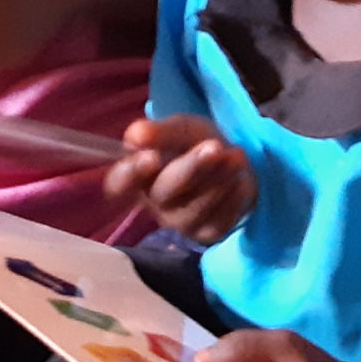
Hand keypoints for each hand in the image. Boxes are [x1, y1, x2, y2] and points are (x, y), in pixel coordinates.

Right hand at [105, 115, 254, 242]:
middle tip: (214, 147)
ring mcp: (181, 222)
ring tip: (237, 155)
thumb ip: (161, 132)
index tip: (152, 157)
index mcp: (140, 175)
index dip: (130, 173)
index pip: (119, 183)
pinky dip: (233, 196)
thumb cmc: (195, 143)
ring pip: (196, 207)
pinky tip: (241, 178)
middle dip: (191, 168)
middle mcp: (156, 203)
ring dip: (219, 180)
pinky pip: (220, 219)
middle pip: (164, 192)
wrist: (232, 162)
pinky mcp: (207, 233)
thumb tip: (135, 135)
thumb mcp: (181, 129)